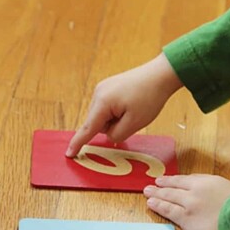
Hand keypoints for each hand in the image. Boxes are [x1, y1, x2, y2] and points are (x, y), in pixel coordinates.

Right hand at [66, 53, 182, 156]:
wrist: (161, 74)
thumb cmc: (150, 98)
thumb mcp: (134, 123)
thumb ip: (117, 134)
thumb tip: (108, 134)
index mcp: (103, 102)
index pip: (88, 128)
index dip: (78, 143)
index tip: (68, 154)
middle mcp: (98, 93)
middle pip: (98, 123)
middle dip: (112, 126)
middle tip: (132, 118)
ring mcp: (103, 88)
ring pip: (104, 116)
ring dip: (116, 119)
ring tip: (134, 109)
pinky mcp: (110, 86)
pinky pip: (108, 107)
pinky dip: (118, 111)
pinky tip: (131, 104)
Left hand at [143, 174, 229, 229]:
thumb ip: (217, 188)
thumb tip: (209, 190)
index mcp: (209, 181)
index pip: (187, 179)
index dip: (175, 180)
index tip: (167, 180)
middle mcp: (196, 190)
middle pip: (175, 186)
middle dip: (162, 185)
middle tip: (153, 184)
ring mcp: (189, 204)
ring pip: (168, 197)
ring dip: (156, 194)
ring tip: (147, 192)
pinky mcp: (186, 219)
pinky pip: (168, 211)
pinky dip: (158, 206)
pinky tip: (151, 204)